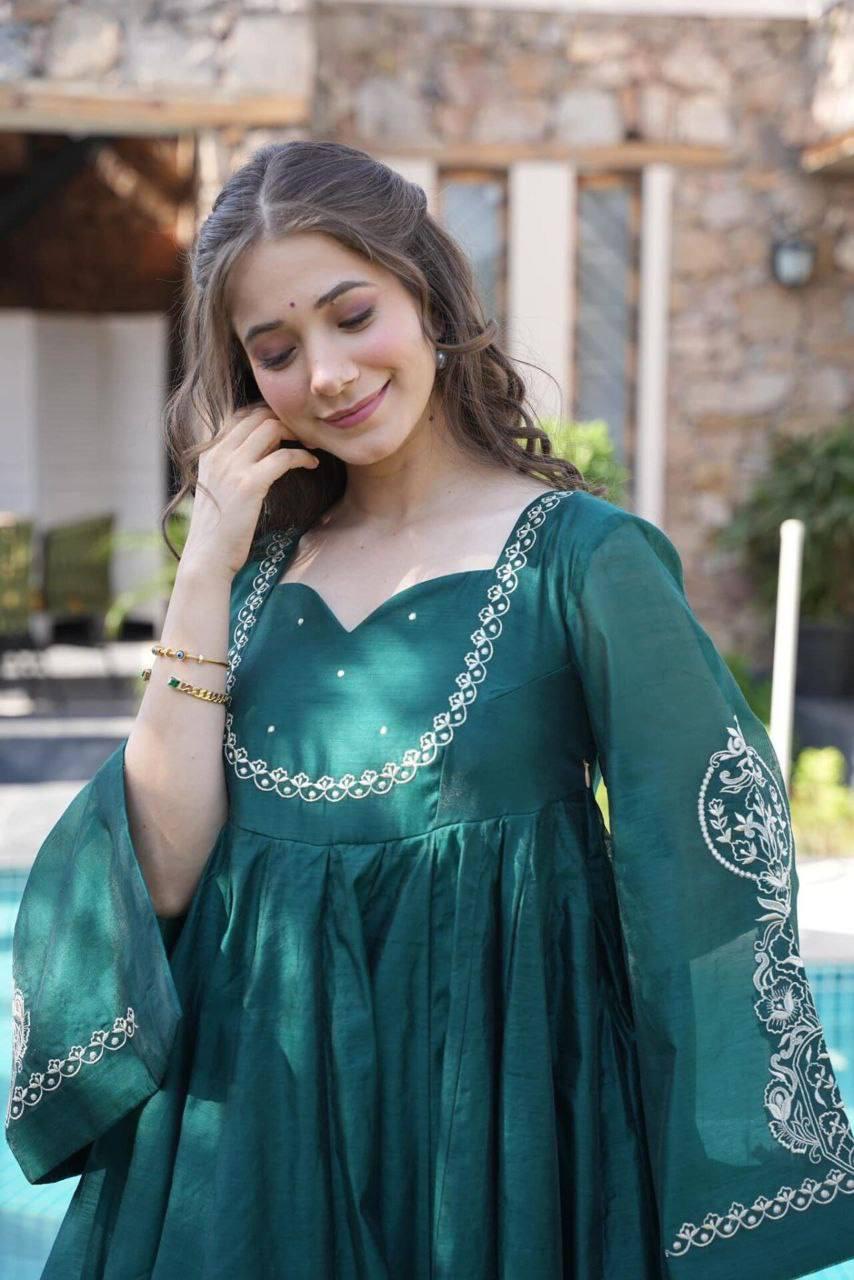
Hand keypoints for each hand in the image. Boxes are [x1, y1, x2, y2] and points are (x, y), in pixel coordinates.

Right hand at [182, 402, 317, 576]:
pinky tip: (312, 464)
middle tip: (305, 435)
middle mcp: (218, 452)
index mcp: (209, 451)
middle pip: (258, 415)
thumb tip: (261, 454)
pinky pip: (284, 456)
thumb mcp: (218, 488)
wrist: (207, 558)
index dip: (268, 415)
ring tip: (311, 446)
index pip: (241, 414)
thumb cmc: (218, 529)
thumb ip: (232, 466)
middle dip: (286, 420)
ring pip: (271, 427)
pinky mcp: (249, 484)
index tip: (288, 429)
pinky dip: (303, 456)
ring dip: (297, 433)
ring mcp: (232, 466)